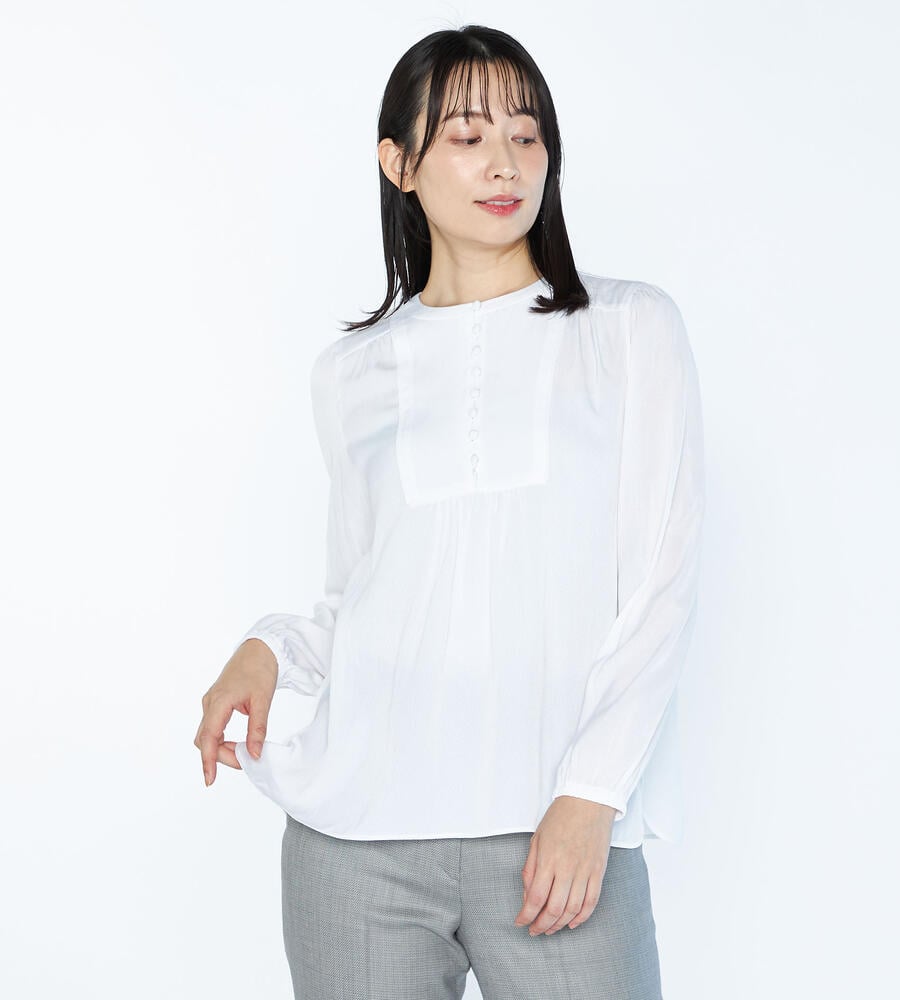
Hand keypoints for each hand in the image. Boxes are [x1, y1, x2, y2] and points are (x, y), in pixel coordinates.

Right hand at [193, 638, 277, 786]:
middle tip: (244, 762)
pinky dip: (221, 739)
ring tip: (243, 753)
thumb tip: (253, 755)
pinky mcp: (216, 702)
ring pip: (207, 734)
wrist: (260, 648)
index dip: (208, 761)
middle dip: (219, 756)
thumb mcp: (263, 701)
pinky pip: (212, 727)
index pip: (208, 738)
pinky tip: (236, 744)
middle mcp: (210, 703)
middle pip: (205, 740)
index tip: (209, 780)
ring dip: (221, 748)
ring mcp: (211, 702)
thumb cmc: (261, 669)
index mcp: (219, 701)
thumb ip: (257, 730)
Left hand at [513, 795, 617, 935]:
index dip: (526, 915)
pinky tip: (572, 923)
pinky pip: (592, 902)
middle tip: (534, 930)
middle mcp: (567, 869)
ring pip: (573, 910)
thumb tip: (528, 895)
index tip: (520, 922)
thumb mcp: (537, 838)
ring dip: (560, 924)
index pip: (536, 898)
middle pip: (554, 909)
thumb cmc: (560, 816)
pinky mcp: (599, 872)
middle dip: (542, 925)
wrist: (589, 801)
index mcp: (548, 859)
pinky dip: (582, 917)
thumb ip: (531, 868)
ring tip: (550, 929)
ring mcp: (585, 871)